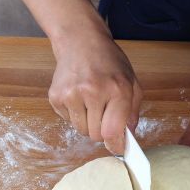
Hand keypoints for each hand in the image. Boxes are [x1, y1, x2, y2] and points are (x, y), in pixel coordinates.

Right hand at [48, 29, 142, 154]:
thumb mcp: (131, 82)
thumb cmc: (109, 62)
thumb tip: (127, 136)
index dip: (115, 145)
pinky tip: (79, 96)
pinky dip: (75, 114)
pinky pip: (67, 120)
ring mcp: (71, 94)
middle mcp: (93, 92)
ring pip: (81, 130)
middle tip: (104, 113)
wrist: (80, 42)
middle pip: (96, 135)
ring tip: (91, 103)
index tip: (117, 148)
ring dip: (87, 123)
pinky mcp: (56, 96)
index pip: (112, 132)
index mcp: (117, 89)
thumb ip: (132, 111)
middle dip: (102, 130)